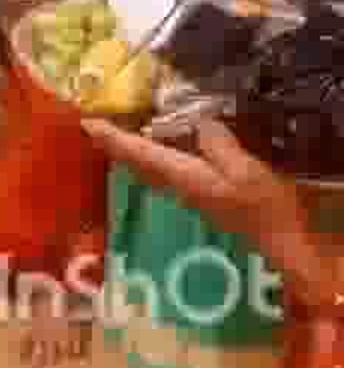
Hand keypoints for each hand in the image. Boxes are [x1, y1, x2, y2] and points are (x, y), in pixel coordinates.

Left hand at [84, 118, 312, 276]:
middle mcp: (176, 186)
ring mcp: (187, 194)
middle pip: (135, 162)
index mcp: (182, 175)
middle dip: (113, 144)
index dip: (112, 137)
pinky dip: (150, 158)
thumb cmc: (263, 208)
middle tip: (93, 125)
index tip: (87, 123)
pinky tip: (156, 150)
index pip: (138, 152)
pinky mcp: (199, 197)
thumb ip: (219, 145)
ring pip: (146, 169)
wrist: (280, 244)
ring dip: (129, 152)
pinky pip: (163, 174)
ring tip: (115, 133)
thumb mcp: (245, 170)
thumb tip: (200, 124)